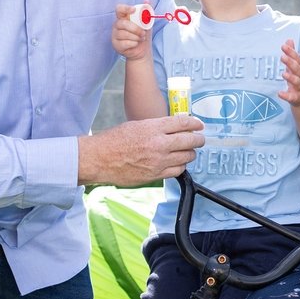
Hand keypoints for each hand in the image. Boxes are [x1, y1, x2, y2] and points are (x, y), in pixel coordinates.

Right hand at [78, 114, 203, 185]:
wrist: (99, 158)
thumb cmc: (115, 140)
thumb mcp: (137, 125)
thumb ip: (157, 126)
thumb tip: (176, 128)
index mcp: (153, 127)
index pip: (184, 123)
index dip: (195, 124)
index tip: (199, 125)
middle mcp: (158, 144)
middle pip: (190, 141)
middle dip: (198, 139)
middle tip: (199, 139)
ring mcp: (158, 161)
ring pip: (187, 157)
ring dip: (190, 153)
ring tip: (188, 151)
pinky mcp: (155, 175)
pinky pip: (178, 171)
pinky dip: (181, 166)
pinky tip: (177, 163)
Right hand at [112, 3, 150, 60]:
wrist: (143, 50)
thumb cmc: (142, 35)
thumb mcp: (147, 23)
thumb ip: (147, 12)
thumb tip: (147, 1)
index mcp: (123, 17)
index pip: (119, 9)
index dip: (125, 8)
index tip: (133, 10)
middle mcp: (117, 25)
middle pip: (123, 23)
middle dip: (135, 29)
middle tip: (143, 33)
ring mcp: (115, 35)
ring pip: (124, 34)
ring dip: (136, 37)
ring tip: (140, 38)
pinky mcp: (115, 45)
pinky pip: (124, 43)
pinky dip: (133, 44)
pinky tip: (135, 44)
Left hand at [277, 39, 299, 105]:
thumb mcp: (297, 65)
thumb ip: (292, 53)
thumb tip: (289, 40)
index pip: (297, 58)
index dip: (291, 52)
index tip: (283, 46)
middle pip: (297, 69)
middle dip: (291, 63)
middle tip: (282, 57)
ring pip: (297, 82)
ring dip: (291, 78)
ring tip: (283, 74)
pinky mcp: (296, 97)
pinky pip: (292, 96)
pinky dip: (286, 95)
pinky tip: (280, 93)